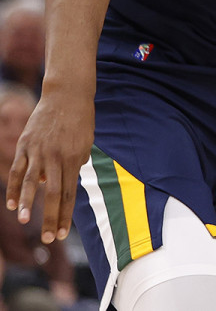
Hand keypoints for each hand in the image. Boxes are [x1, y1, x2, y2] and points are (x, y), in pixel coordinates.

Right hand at [7, 91, 93, 243]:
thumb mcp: (85, 144)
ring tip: (24, 221)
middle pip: (53, 193)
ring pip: (30, 182)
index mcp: (74, 160)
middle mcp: (56, 158)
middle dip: (50, 217)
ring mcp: (38, 151)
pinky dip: (13, 187)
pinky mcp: (25, 144)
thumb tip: (58, 186)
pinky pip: (17, 169)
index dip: (65, 216)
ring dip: (27, 203)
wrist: (68, 95)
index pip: (69, 194)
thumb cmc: (80, 121)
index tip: (63, 234)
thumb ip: (73, 165)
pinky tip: (11, 204)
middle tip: (49, 238)